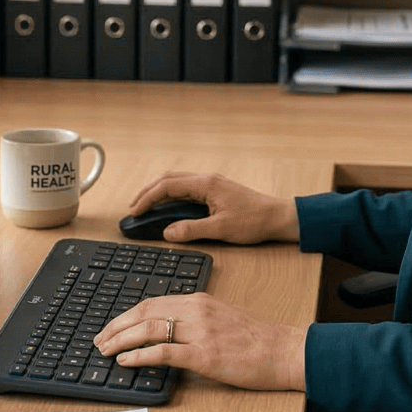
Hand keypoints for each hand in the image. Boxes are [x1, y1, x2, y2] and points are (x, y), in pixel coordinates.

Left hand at [94, 293, 306, 391]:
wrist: (283, 350)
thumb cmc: (256, 339)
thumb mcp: (220, 317)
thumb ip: (193, 319)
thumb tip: (164, 331)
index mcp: (198, 300)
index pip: (151, 303)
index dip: (125, 316)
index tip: (110, 327)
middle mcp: (196, 311)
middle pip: (143, 312)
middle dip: (116, 327)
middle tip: (99, 340)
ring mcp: (200, 332)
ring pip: (149, 329)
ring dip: (121, 340)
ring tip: (105, 350)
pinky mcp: (205, 355)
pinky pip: (164, 352)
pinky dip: (140, 355)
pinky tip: (127, 361)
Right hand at [127, 171, 299, 243]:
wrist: (277, 217)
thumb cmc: (254, 221)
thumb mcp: (221, 229)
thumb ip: (192, 230)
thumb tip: (168, 232)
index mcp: (206, 184)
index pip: (167, 186)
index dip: (147, 198)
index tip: (135, 211)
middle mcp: (207, 180)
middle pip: (168, 179)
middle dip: (148, 192)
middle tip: (134, 208)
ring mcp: (211, 184)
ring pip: (177, 182)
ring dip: (159, 192)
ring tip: (145, 207)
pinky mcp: (215, 191)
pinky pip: (187, 189)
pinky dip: (172, 196)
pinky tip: (167, 207)